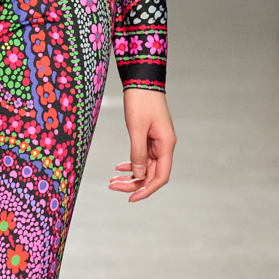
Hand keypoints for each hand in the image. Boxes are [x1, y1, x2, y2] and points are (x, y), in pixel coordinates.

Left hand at [111, 88, 175, 202]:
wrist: (142, 79)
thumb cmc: (141, 101)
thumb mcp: (136, 128)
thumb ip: (138, 153)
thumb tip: (137, 174)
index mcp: (166, 144)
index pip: (160, 176)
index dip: (147, 190)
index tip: (130, 198)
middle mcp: (164, 145)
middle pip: (151, 173)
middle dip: (133, 184)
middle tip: (112, 186)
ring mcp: (157, 141)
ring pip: (145, 166)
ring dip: (130, 175)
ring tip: (112, 180)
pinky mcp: (149, 136)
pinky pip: (142, 156)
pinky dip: (131, 163)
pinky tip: (119, 167)